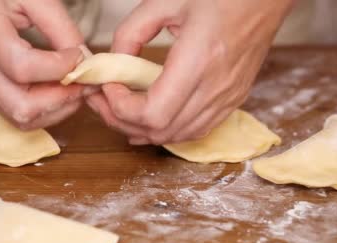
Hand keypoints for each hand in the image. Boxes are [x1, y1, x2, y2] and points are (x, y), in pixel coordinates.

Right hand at [0, 0, 86, 128]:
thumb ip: (60, 26)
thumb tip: (85, 59)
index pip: (23, 68)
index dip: (59, 68)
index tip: (79, 56)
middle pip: (22, 107)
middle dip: (61, 100)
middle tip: (84, 82)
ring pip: (22, 119)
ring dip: (56, 110)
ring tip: (75, 87)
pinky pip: (19, 116)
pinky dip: (45, 110)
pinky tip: (59, 90)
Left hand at [87, 0, 294, 143]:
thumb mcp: (165, 1)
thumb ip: (130, 33)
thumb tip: (112, 63)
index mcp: (199, 60)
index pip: (152, 114)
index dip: (121, 108)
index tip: (108, 87)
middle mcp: (215, 86)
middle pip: (160, 131)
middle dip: (122, 121)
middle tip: (103, 101)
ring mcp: (228, 97)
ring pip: (177, 136)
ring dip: (143, 129)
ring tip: (121, 108)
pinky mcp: (233, 100)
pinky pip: (195, 130)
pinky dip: (168, 130)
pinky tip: (150, 117)